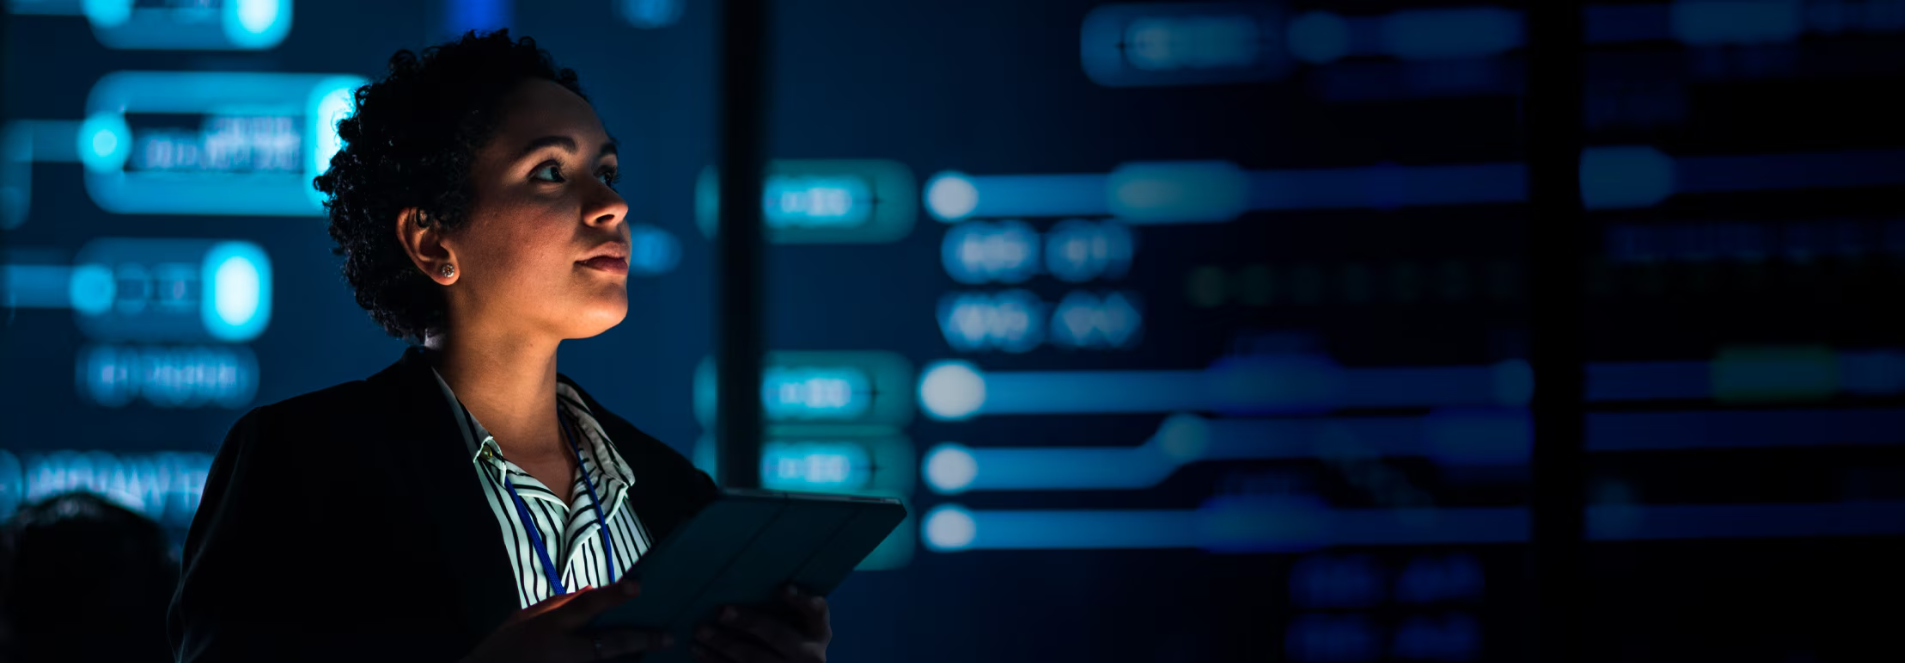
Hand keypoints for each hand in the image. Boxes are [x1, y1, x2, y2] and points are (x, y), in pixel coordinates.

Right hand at [463, 579, 673, 662]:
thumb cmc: (505, 645)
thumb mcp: (527, 617)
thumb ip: (561, 604)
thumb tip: (593, 592)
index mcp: (549, 625)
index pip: (585, 606)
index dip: (613, 595)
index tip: (638, 584)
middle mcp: (561, 651)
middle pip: (609, 645)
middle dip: (642, 640)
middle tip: (667, 637)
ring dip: (632, 662)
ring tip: (657, 653)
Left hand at [691, 585, 831, 662]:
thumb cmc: (789, 638)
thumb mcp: (799, 624)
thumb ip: (786, 605)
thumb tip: (751, 577)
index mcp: (819, 632)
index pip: (817, 612)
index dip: (802, 601)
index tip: (783, 588)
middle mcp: (810, 655)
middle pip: (778, 636)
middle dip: (750, 622)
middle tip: (722, 610)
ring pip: (754, 659)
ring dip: (723, 644)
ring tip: (700, 630)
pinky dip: (714, 661)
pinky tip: (698, 650)